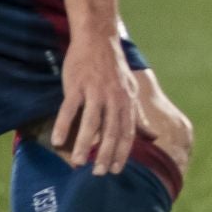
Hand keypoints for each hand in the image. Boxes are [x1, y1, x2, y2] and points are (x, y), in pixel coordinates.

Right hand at [51, 31, 144, 173]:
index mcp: (127, 102)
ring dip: (85, 144)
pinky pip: (69, 109)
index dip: (122, 153)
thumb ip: (139, 116)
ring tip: (78, 163)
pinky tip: (58, 141)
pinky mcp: (77, 85)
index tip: (115, 171)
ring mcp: (95, 91)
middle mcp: (114, 98)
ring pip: (91, 123)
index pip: (127, 133)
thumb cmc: (114, 67)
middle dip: (105, 155)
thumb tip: (153, 136)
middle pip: (111, 132)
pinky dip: (63, 125)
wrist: (99, 38)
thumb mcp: (131, 91)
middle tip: (97, 173)